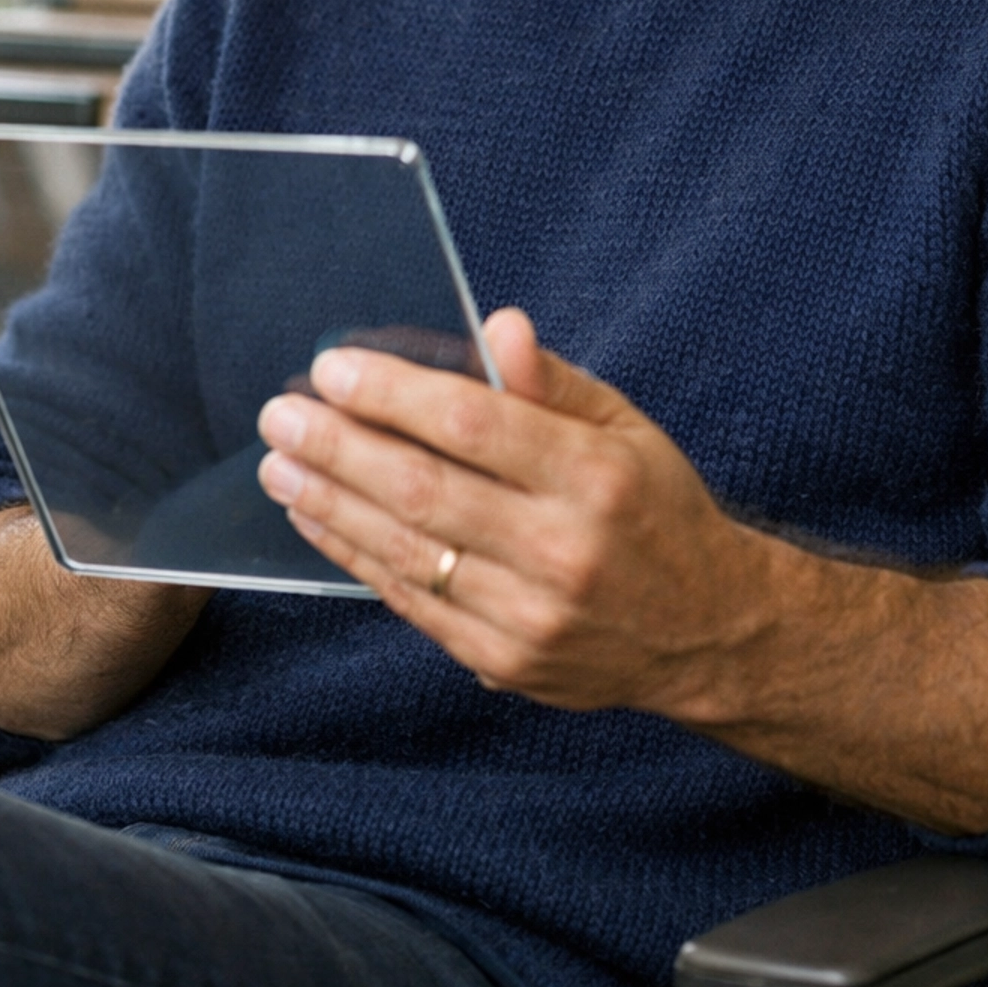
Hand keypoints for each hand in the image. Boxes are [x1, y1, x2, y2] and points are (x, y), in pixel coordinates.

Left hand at [255, 312, 987, 832]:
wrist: (707, 632)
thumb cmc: (656, 509)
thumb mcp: (625, 427)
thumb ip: (551, 383)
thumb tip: (497, 325)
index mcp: (596, 476)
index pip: (473, 424)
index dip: (393, 394)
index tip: (333, 368)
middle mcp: (562, 548)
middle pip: (423, 490)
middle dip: (337, 447)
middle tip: (280, 415)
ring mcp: (529, 614)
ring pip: (405, 551)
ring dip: (329, 504)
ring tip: (280, 466)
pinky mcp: (503, 660)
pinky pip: (411, 602)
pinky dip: (355, 557)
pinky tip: (322, 520)